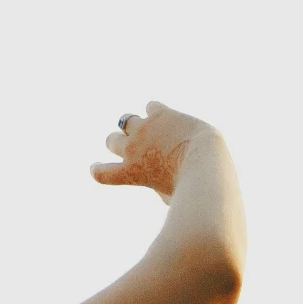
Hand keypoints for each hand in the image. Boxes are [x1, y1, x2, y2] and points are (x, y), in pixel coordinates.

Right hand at [91, 101, 219, 200]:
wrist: (205, 164)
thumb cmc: (192, 188)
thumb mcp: (169, 196)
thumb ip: (157, 187)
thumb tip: (160, 179)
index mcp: (130, 173)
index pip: (100, 172)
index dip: (97, 169)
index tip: (98, 167)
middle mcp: (131, 148)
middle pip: (111, 140)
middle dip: (120, 143)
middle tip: (136, 147)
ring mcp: (144, 129)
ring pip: (126, 120)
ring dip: (136, 126)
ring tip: (151, 130)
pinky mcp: (161, 114)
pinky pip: (151, 106)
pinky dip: (157, 112)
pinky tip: (169, 120)